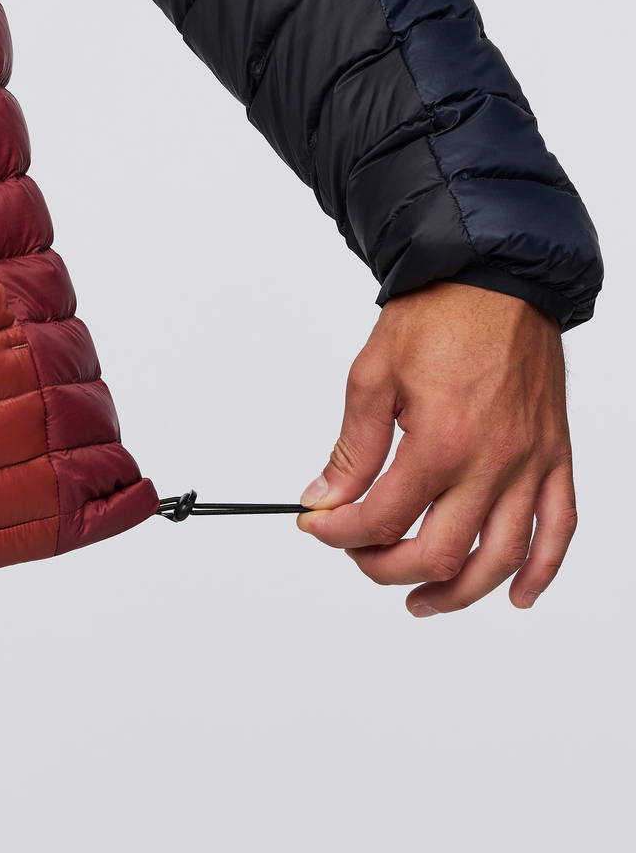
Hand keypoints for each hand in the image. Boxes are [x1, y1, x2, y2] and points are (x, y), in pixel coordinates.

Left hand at [297, 282, 575, 615]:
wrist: (494, 279)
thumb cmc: (436, 318)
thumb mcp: (372, 376)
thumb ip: (351, 447)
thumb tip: (325, 497)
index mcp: (439, 442)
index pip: (382, 517)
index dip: (341, 533)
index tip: (319, 527)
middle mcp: (491, 462)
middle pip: (439, 551)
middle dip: (387, 567)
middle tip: (360, 558)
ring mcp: (530, 464)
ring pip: (499, 557)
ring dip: (459, 591)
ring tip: (423, 600)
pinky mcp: (556, 456)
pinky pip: (559, 528)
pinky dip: (540, 570)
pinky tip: (514, 593)